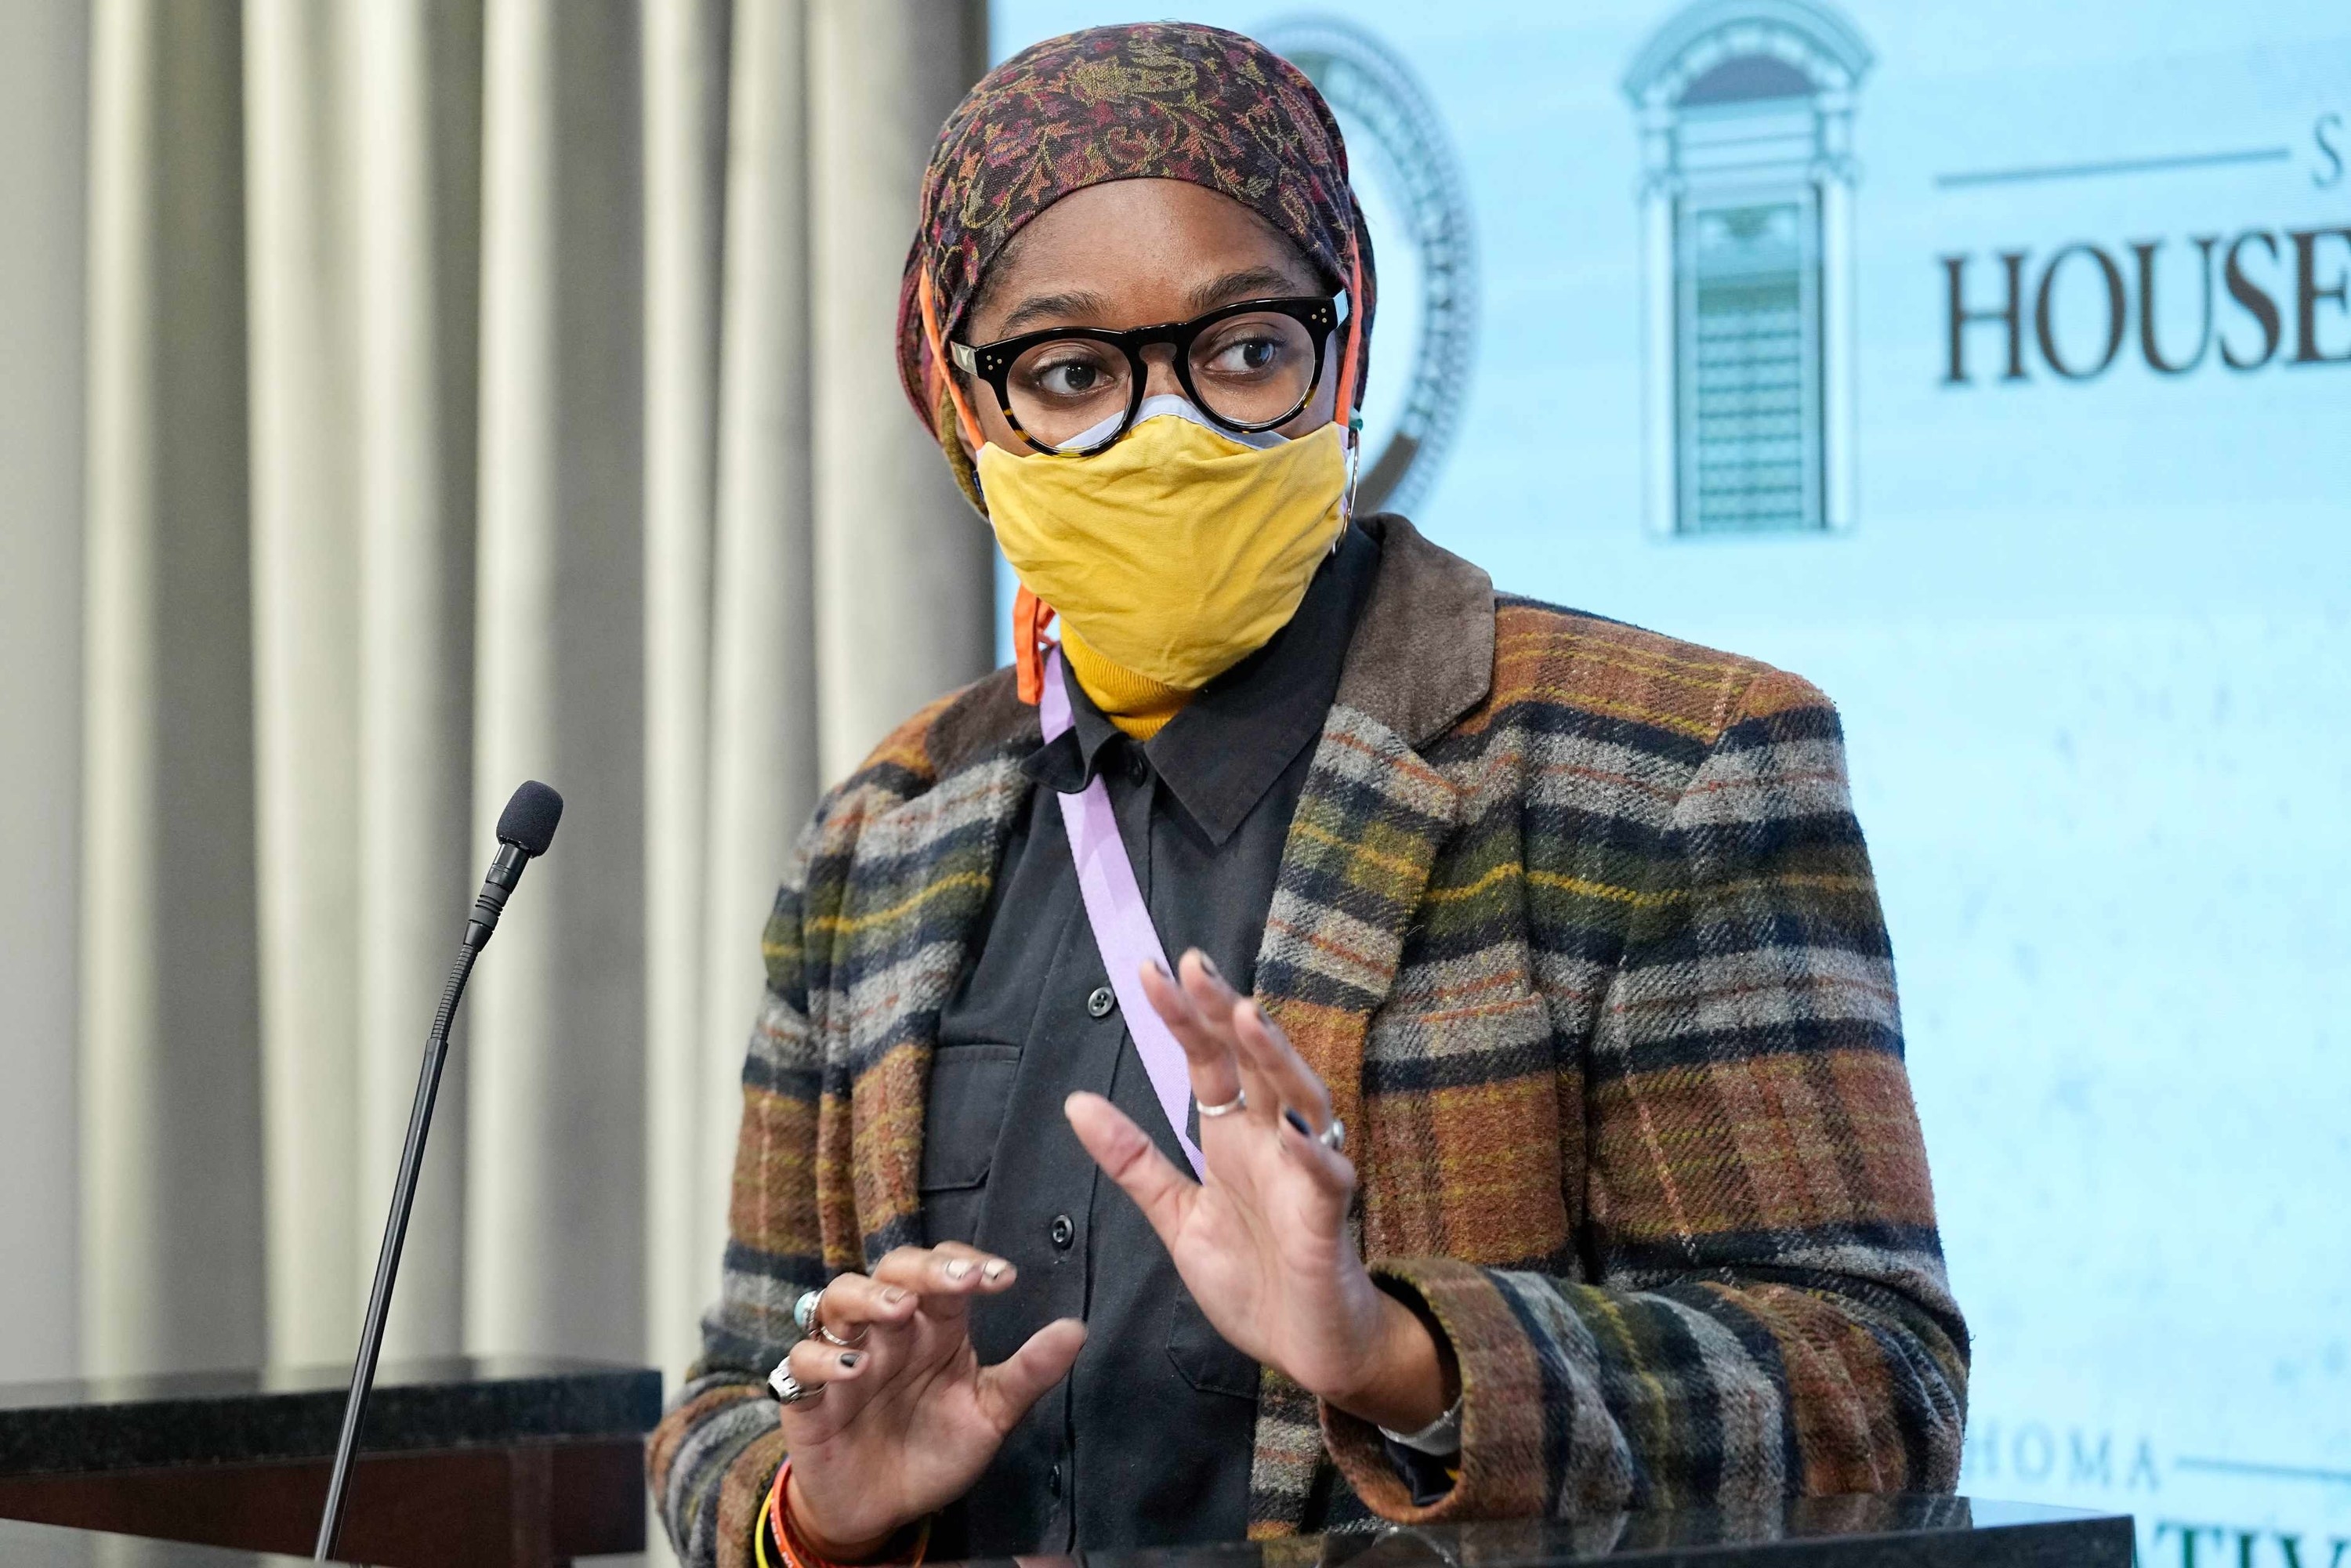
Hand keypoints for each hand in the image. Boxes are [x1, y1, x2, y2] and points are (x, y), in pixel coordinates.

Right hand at [775, 1245, 1084, 1558]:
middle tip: (958, 1281)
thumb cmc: (936, 1451)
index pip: (948, 1271)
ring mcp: (845, 1354)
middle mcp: (890, 1329)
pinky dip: (823, 1358)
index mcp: (936, 1326)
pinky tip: (853, 1369)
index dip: (969, 1263)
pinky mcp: (807, 1393)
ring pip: (839, 1297)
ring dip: (868, 1297)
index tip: (1004, 1278)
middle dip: (924, 1269)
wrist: (882, 1511)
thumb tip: (1077, 1329)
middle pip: (895, 1271)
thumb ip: (1029, 1374)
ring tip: (899, 1311)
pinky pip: (800, 1360)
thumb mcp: (990, 1416)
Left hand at [1063, 952, 1454, 1432]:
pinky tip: (1292, 1130)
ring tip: (1247, 1017)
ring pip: (1298, 1100)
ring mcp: (1304, 1176)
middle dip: (1224, 1013)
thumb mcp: (1177, 1217)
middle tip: (1194, 965)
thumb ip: (1134, 1162)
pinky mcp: (1328, 1223)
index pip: (1208, 1063)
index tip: (1151, 971)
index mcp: (1233, 1139)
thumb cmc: (1254, 1279)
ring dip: (1275, 1058)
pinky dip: (1312, 1154)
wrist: (1307, 1351)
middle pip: (1252, 1063)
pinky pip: (1325, 1180)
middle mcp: (1272, 1143)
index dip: (1183, 1018)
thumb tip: (1076, 1102)